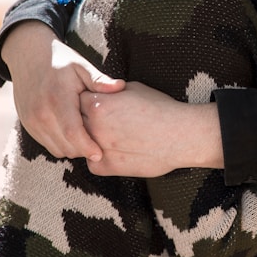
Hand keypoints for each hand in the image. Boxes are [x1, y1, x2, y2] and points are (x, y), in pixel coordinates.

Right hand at [1, 21, 124, 159]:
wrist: (28, 56)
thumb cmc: (61, 61)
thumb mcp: (81, 66)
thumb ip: (99, 80)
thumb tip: (120, 87)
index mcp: (57, 98)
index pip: (73, 132)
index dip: (87, 147)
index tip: (100, 154)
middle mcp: (41, 112)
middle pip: (65, 145)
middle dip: (83, 150)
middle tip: (99, 145)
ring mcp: (32, 120)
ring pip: (56, 149)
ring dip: (72, 149)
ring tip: (87, 139)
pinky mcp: (28, 125)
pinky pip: (47, 144)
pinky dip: (61, 144)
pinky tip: (73, 135)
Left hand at [80, 82, 223, 176]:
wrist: (180, 136)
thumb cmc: (161, 109)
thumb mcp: (134, 89)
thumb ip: (111, 93)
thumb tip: (102, 93)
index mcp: (99, 104)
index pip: (77, 101)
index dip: (87, 102)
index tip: (97, 104)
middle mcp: (94, 127)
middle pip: (76, 123)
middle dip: (86, 121)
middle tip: (103, 121)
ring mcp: (99, 148)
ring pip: (82, 144)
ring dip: (90, 141)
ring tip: (111, 136)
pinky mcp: (107, 167)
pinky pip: (92, 163)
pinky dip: (100, 158)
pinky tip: (116, 151)